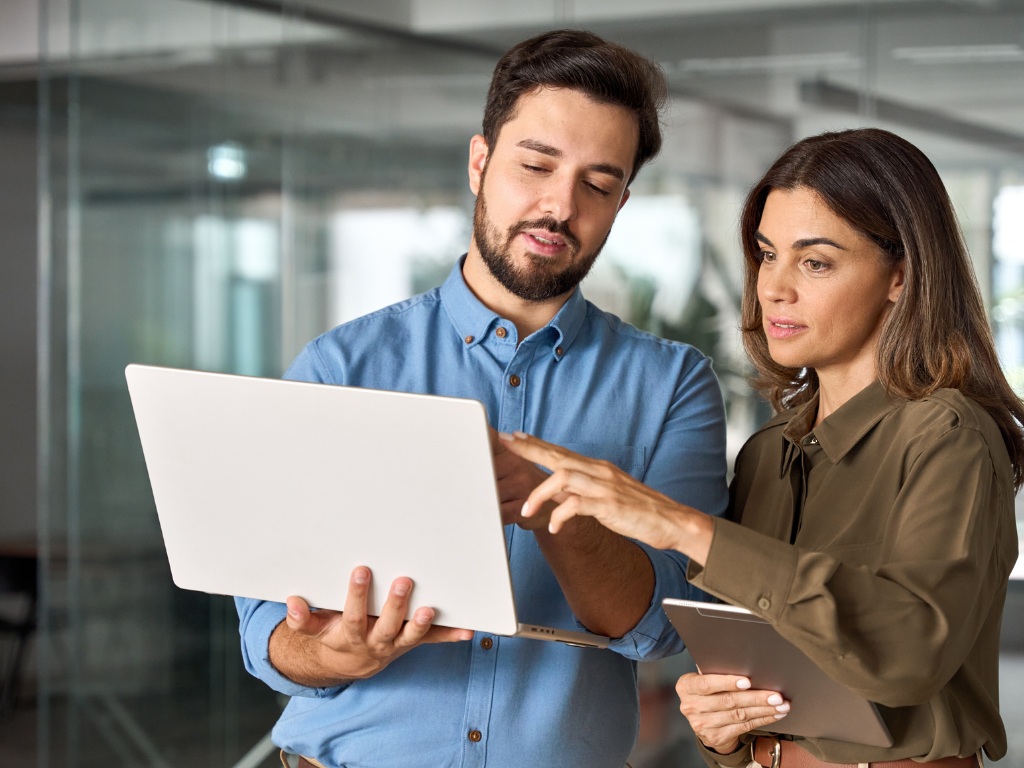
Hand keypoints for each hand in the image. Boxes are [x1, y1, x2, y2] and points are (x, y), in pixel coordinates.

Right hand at [273, 566, 472, 685]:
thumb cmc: (333, 634)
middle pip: (386, 625)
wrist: (349, 662)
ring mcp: (397, 644)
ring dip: (422, 624)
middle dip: (395, 605)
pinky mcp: (412, 642)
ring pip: (411, 636)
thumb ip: (303, 618)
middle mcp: (375, 641)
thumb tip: (292, 603)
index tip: (361, 570)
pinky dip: (451, 636)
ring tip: (430, 609)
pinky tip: (469, 630)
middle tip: (404, 581)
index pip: (353, 615)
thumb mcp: (314, 630)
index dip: (356, 595)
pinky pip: (433, 640)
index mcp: (350, 635)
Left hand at [498, 431, 709, 558]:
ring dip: (540, 492)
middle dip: (529, 449)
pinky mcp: (610, 506)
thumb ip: (582, 491)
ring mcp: (605, 487)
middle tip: (505, 444)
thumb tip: (556, 491)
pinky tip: (554, 527)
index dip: (536, 443)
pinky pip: (578, 505)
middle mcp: (599, 472)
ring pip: (564, 477)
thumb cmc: (639, 511)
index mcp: (597, 468)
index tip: (514, 437)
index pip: (561, 451)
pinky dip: (561, 515)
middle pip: (558, 455)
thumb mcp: (606, 496)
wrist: (672, 521)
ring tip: (526, 509)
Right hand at [675, 672, 789, 753]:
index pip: (706, 684)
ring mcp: (702, 724)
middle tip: (775, 695)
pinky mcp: (715, 737)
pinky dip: (762, 720)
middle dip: (755, 698)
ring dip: (763, 710)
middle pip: (728, 701)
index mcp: (686, 686)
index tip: (747, 681)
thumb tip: (740, 661)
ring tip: (780, 705)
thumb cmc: (708, 691)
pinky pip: (743, 727)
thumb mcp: (704, 679)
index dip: (727, 682)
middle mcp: (691, 706)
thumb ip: (714, 671)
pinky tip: (774, 714)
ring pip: (738, 715)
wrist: (702, 720)